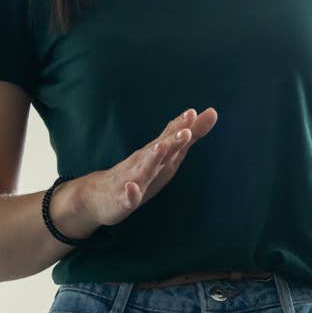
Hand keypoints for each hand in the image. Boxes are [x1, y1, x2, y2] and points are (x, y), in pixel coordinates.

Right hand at [57, 108, 217, 234]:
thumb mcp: (166, 156)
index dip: (181, 126)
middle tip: (186, 129)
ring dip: (152, 159)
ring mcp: (131, 180)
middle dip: (172, 140)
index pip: (169, 137)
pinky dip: (130, 193)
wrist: (99, 196)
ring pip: (143, 170)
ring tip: (161, 148)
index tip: (193, 112)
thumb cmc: (139, 173)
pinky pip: (127, 197)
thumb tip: (212, 112)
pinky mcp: (122, 200)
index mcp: (155, 153)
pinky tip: (132, 189)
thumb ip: (188, 135)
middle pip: (159, 150)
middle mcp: (143, 162)